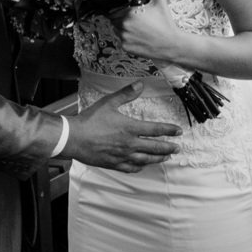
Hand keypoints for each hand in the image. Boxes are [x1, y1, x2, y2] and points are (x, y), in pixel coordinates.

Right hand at [62, 82, 181, 172]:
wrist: (73, 138)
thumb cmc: (89, 120)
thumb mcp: (108, 103)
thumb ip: (126, 94)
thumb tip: (140, 84)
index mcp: (130, 128)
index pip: (156, 130)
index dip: (170, 130)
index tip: (179, 131)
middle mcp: (129, 143)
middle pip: (155, 147)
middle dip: (169, 147)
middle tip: (178, 147)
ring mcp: (122, 155)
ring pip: (146, 159)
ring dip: (158, 158)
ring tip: (166, 157)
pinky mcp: (114, 164)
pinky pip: (131, 167)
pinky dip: (140, 166)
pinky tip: (144, 165)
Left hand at [111, 0, 181, 63]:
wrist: (171, 43)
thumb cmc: (165, 23)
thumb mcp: (160, 2)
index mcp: (129, 13)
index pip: (113, 10)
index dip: (118, 10)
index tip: (123, 12)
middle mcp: (124, 25)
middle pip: (113, 20)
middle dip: (120, 19)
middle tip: (131, 21)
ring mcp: (124, 37)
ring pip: (116, 30)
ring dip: (122, 29)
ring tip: (136, 29)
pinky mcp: (126, 47)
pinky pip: (122, 41)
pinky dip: (127, 39)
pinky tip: (138, 37)